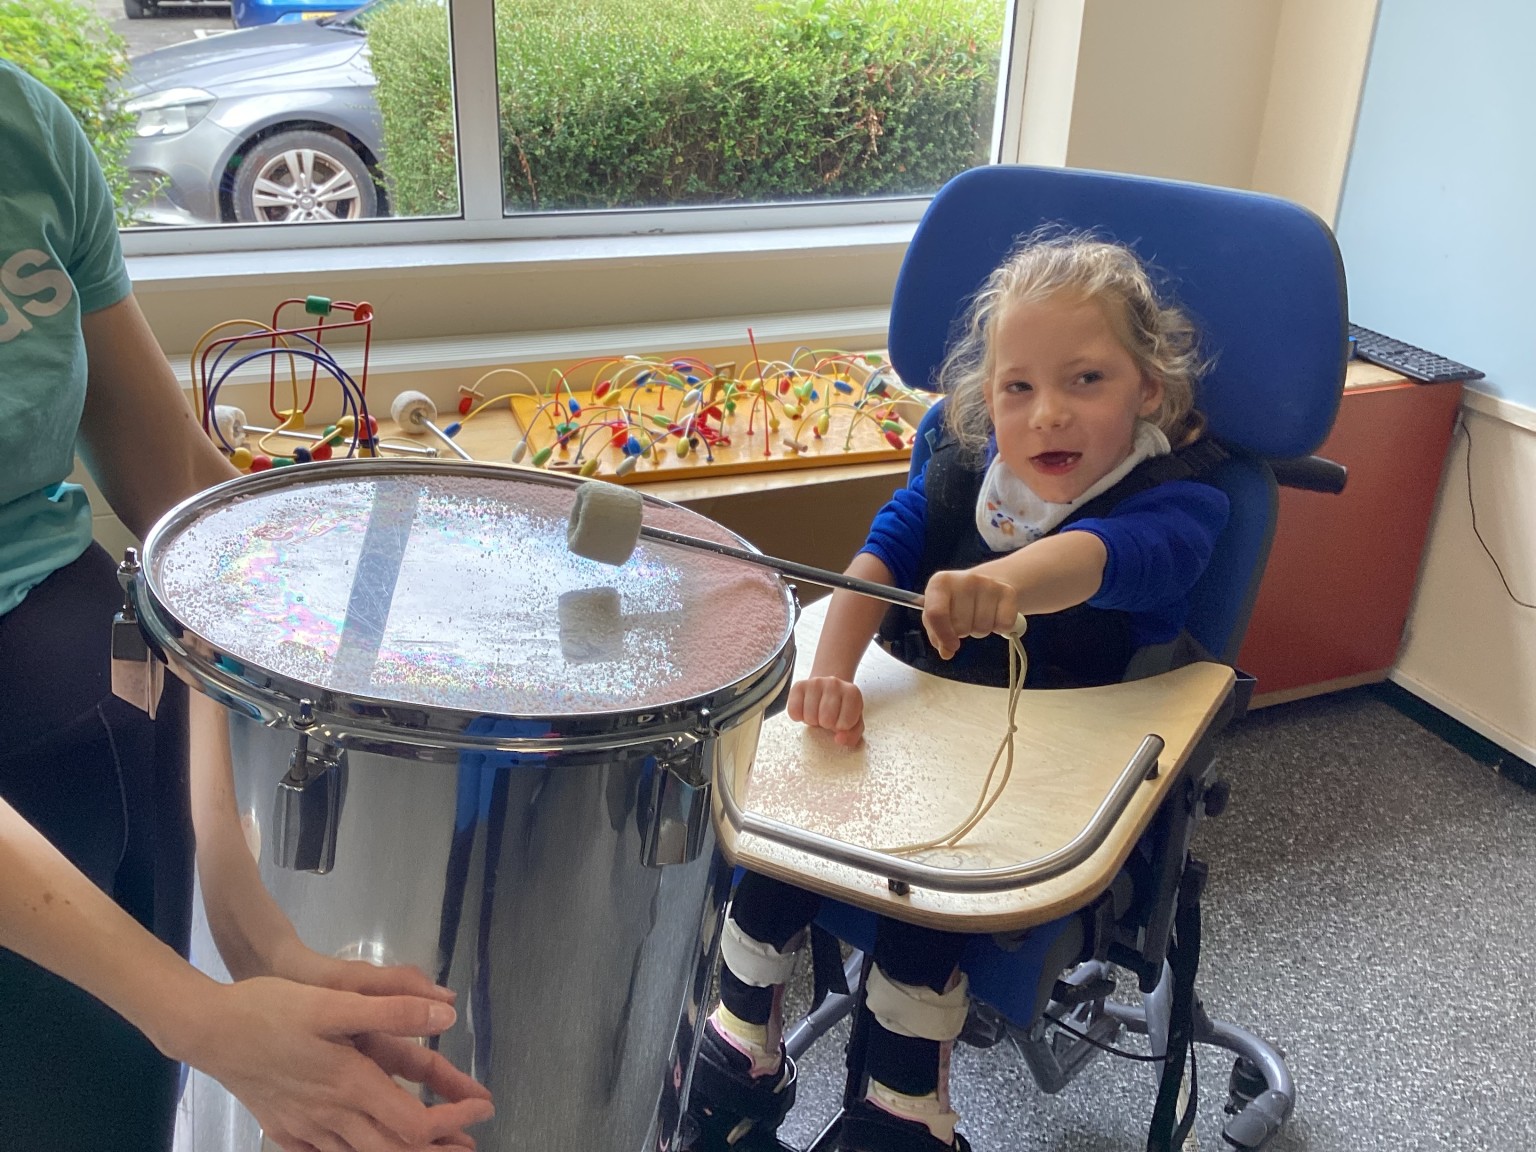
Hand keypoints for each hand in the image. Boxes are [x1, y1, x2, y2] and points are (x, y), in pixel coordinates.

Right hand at [175, 977, 494, 1151]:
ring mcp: (304, 1128)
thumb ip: (393, 1009)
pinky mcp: (283, 1129)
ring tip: (433, 1150)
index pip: (414, 1123)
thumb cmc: (272, 1009)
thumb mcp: (336, 999)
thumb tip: (446, 1012)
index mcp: (350, 1085)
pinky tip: (360, 1150)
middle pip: (394, 1151)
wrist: (208, 1030)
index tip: (482, 1107)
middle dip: (437, 1151)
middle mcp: (331, 1116)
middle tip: (469, 1143)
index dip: (453, 1120)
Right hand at [788, 676, 864, 746]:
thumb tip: (839, 739)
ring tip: (817, 712)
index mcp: (852, 693)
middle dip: (826, 724)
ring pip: (809, 717)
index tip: (840, 719)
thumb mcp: (853, 724)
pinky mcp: (799, 685)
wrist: (827, 689)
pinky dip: (798, 716)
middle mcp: (834, 684)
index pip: (845, 724)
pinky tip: (805, 710)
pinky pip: (794, 711)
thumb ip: (851, 736)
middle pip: (826, 720)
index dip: (841, 727)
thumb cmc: (841, 709)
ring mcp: (816, 683)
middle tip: (827, 717)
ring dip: (812, 720)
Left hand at [921, 570, 1021, 660]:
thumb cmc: (957, 601)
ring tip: (979, 616)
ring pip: (982, 628)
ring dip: (980, 630)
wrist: (988, 580)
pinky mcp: (1008, 591)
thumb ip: (936, 634)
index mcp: (940, 583)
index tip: (950, 647)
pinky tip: (995, 615)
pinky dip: (1000, 628)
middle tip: (966, 620)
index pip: (936, 613)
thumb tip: (946, 652)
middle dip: (963, 631)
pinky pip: (1004, 625)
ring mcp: (988, 584)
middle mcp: (965, 579)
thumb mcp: (939, 613)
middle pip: (961, 626)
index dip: (943, 635)